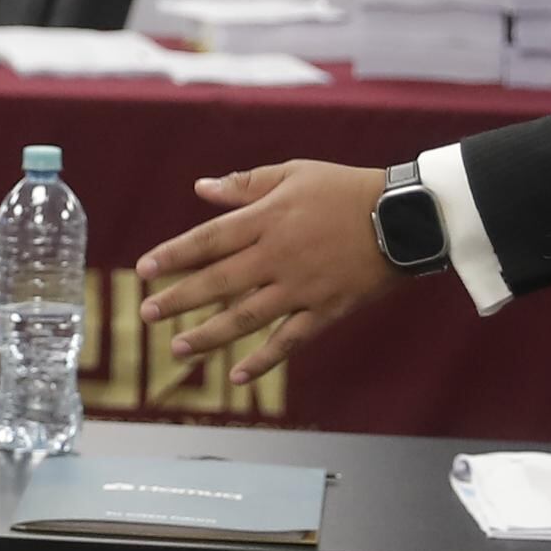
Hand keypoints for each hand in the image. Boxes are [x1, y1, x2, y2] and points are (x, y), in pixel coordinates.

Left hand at [135, 161, 405, 386]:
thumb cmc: (346, 189)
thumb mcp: (294, 174)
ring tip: (178, 348)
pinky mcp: (326, 310)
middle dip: (179, 299)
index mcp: (266, 220)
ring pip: (246, 317)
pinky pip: (290, 341)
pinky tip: (238, 376)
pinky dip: (264, 360)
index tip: (144, 270)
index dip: (174, 255)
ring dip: (209, 335)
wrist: (406, 217)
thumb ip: (246, 184)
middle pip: (218, 282)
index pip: (208, 240)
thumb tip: (201, 188)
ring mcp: (301, 288)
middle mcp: (277, 257)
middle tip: (147, 313)